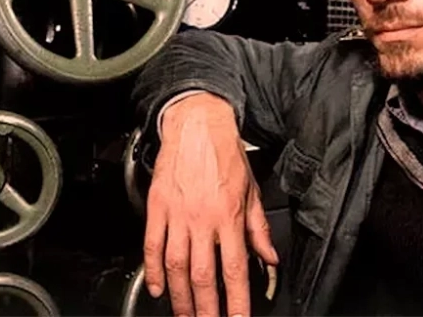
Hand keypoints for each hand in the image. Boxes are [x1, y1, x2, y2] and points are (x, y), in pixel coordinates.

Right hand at [144, 92, 278, 316]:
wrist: (197, 125)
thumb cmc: (225, 154)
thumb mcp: (252, 190)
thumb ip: (259, 228)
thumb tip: (270, 257)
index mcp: (230, 215)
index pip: (235, 268)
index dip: (237, 300)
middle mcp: (203, 218)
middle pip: (203, 275)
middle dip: (205, 308)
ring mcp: (177, 214)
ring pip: (176, 266)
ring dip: (180, 297)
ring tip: (184, 315)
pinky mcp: (157, 208)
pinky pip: (152, 246)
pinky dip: (153, 270)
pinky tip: (158, 288)